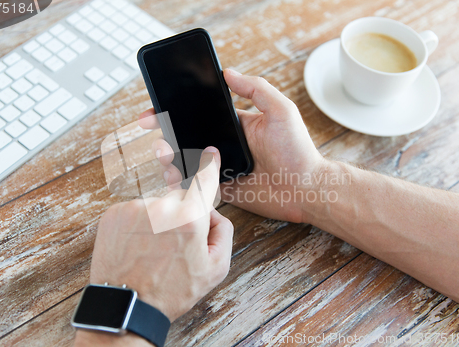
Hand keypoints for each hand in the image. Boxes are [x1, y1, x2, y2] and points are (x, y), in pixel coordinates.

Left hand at [88, 147, 232, 322]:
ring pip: (156, 203)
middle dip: (183, 212)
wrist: (128, 305)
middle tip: (177, 241)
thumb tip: (212, 212)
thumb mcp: (215, 268)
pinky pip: (135, 209)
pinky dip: (139, 222)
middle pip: (180, 195)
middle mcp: (161, 207)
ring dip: (159, 219)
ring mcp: (134, 208)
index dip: (209, 165)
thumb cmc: (171, 290)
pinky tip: (138, 245)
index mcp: (190, 219)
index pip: (204, 180)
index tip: (210, 154)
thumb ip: (223, 231)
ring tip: (153, 249)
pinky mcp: (113, 213)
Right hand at [139, 69, 325, 223]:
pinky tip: (173, 176)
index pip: (198, 113)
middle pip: (185, 137)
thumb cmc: (298, 150)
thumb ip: (256, 89)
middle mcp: (223, 145)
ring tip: (163, 154)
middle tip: (152, 132)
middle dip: (164, 134)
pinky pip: (195, 186)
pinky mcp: (220, 190)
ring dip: (168, 157)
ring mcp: (220, 168)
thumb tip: (228, 72)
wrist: (306, 190)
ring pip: (185, 162)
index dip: (175, 110)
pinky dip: (180, 182)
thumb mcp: (281, 111)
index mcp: (233, 125)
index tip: (155, 108)